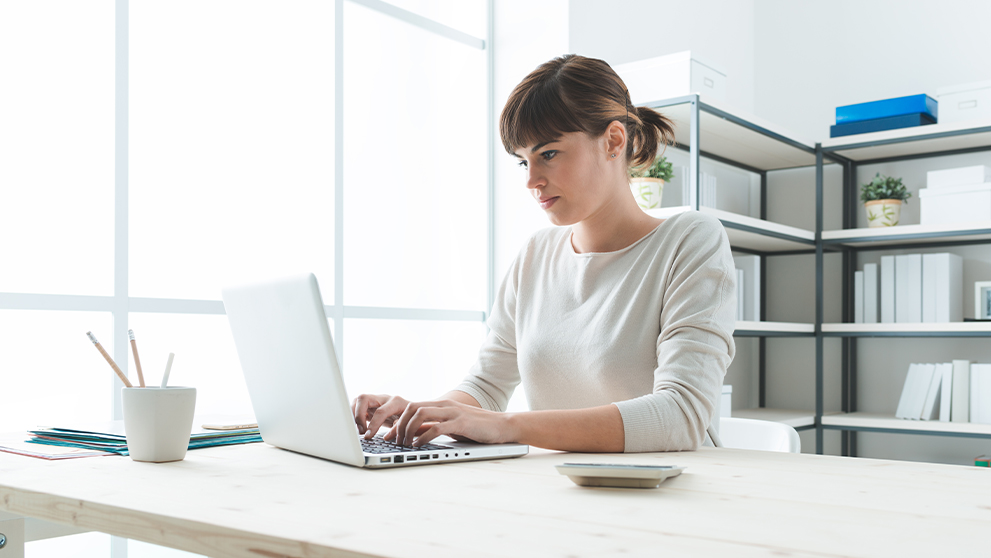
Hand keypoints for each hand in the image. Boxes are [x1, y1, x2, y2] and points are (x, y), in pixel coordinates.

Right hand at [352, 393, 410, 438]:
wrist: (411, 411)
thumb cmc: (411, 417)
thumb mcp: (409, 422)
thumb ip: (400, 425)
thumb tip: (391, 431)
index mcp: (396, 401)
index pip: (380, 411)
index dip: (373, 425)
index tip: (368, 436)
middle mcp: (384, 398)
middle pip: (364, 398)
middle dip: (358, 415)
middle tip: (361, 430)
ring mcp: (375, 400)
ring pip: (358, 400)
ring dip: (354, 415)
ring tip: (359, 429)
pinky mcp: (370, 405)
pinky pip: (357, 406)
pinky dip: (354, 415)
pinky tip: (357, 425)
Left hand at [388, 399, 516, 446]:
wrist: (503, 425)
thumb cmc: (477, 428)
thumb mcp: (451, 427)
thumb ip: (433, 427)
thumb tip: (412, 435)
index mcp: (442, 404)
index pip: (412, 407)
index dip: (398, 422)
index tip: (390, 436)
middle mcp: (445, 405)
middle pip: (412, 407)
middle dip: (400, 424)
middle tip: (395, 442)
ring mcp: (453, 412)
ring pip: (421, 413)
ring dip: (409, 430)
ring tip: (405, 444)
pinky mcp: (461, 422)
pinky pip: (437, 427)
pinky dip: (424, 436)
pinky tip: (419, 445)